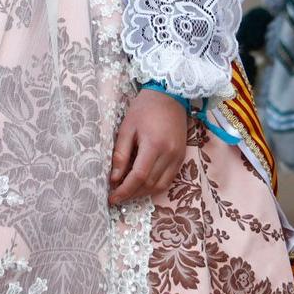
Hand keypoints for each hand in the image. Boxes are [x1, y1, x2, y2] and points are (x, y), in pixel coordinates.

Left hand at [109, 88, 189, 205]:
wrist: (169, 95)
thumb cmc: (144, 109)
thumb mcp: (127, 128)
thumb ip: (120, 154)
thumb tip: (114, 178)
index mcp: (154, 144)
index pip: (139, 176)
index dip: (125, 190)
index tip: (112, 198)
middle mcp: (169, 154)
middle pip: (149, 184)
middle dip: (132, 193)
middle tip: (117, 196)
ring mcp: (178, 157)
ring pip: (160, 186)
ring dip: (143, 193)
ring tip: (128, 192)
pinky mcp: (182, 157)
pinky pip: (168, 180)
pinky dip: (155, 186)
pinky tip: (143, 185)